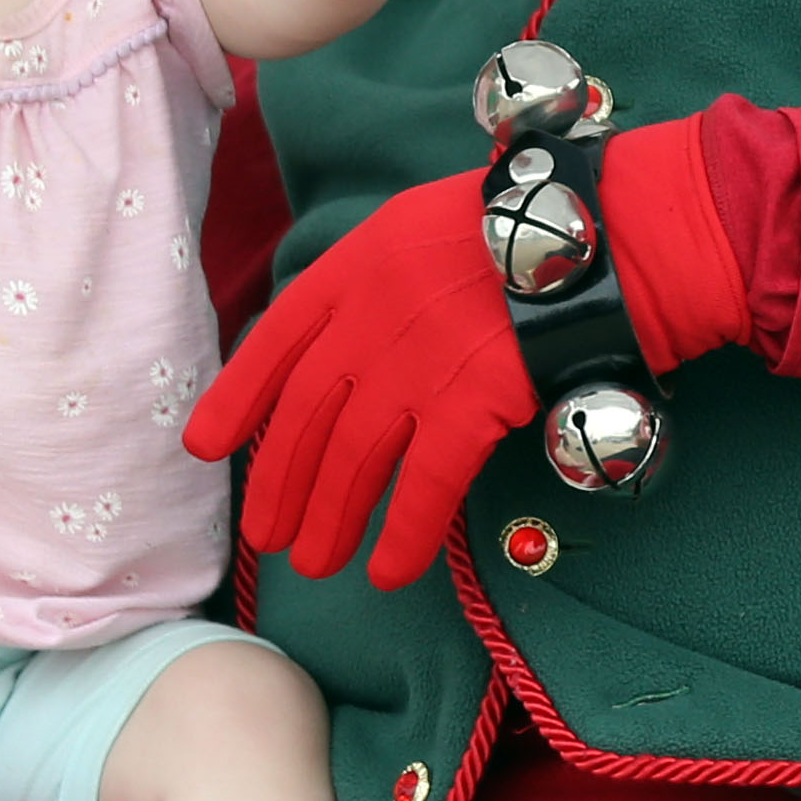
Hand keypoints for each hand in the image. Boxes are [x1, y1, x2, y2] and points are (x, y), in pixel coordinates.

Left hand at [182, 172, 526, 586]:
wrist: (592, 235)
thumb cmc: (517, 227)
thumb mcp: (420, 226)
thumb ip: (376, 280)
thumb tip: (352, 339)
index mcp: (355, 267)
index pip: (277, 341)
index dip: (239, 397)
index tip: (208, 446)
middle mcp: (373, 319)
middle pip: (308, 415)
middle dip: (281, 482)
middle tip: (265, 537)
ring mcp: (419, 365)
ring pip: (355, 458)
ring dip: (331, 519)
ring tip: (314, 565)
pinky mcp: (472, 405)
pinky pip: (427, 486)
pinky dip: (405, 535)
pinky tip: (388, 574)